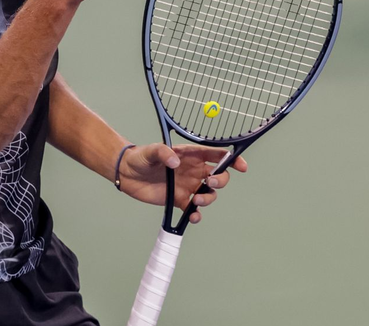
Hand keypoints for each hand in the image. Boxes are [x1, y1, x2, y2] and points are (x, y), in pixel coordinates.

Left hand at [117, 144, 247, 224]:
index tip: (241, 166)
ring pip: (209, 194)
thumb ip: (163, 153)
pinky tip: (193, 217)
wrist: (127, 174)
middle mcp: (193, 171)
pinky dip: (197, 215)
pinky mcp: (179, 200)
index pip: (216, 155)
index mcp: (191, 155)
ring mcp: (188, 186)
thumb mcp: (151, 151)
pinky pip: (194, 210)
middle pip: (218, 176)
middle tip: (208, 182)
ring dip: (208, 199)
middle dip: (220, 180)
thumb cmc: (140, 157)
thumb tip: (175, 161)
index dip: (232, 160)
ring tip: (196, 200)